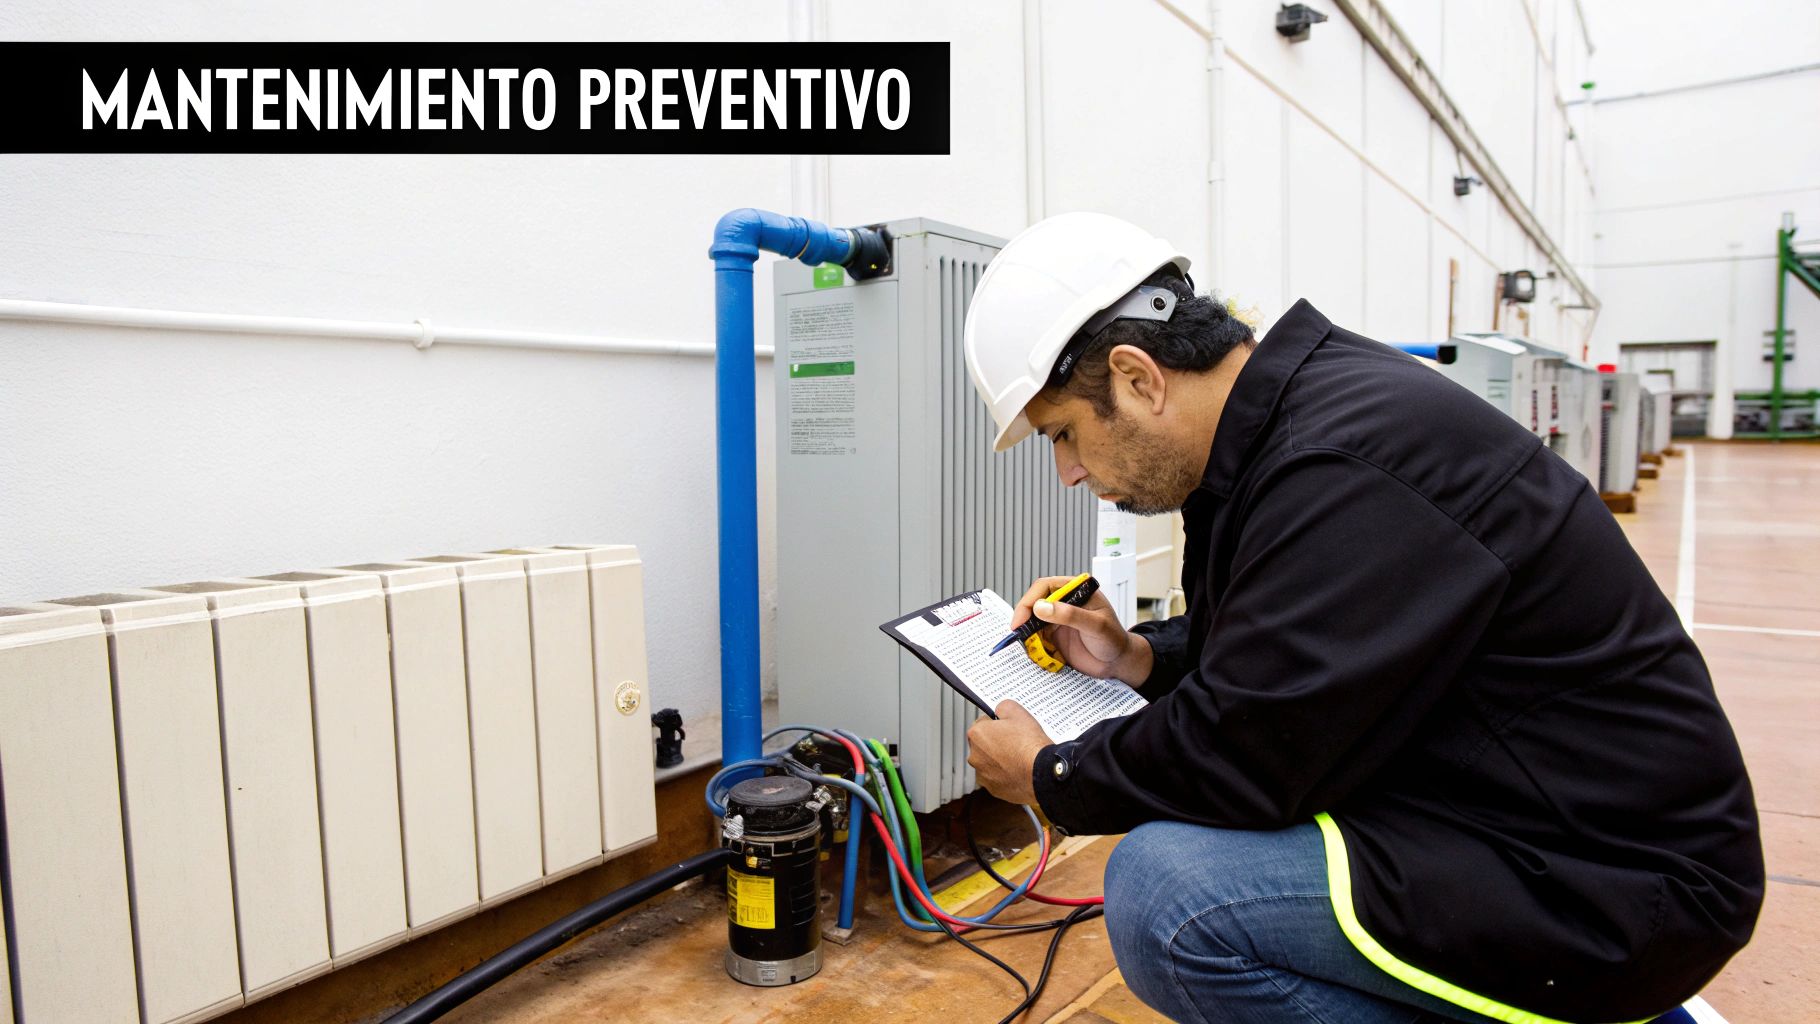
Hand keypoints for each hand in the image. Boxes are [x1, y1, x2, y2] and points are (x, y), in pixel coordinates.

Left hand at [966, 701, 1052, 805]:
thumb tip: (999, 710)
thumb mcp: (1017, 712)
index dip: (997, 724)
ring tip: (1019, 757)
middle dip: (997, 742)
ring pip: (990, 763)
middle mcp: (975, 756)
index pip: (983, 723)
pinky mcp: (993, 789)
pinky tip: (1019, 770)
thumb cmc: (1030, 745)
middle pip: (985, 745)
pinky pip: (998, 778)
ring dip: (1000, 760)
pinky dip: (1006, 775)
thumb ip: (1002, 707)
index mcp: (976, 735)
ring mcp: (983, 775)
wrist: (1042, 772)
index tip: (1007, 727)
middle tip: (1016, 741)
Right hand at [1010, 575, 1153, 682]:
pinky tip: (1032, 651)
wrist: (1118, 664)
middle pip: (1034, 602)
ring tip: (1025, 644)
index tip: (1022, 618)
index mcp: (1076, 590)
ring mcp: (1058, 619)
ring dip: (1026, 632)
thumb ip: (1070, 615)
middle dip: (1024, 617)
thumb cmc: (1114, 640)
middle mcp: (1064, 602)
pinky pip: (1035, 636)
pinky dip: (1031, 643)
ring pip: (1032, 620)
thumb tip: (1042, 607)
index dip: (1030, 600)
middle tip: (1018, 632)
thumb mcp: (1096, 625)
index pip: (1045, 587)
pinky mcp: (1054, 635)